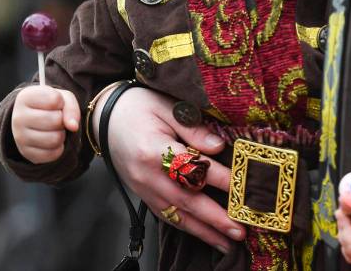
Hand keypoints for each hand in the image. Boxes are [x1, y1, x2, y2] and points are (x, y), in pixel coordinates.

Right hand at [11, 85, 79, 163]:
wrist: (34, 118)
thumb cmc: (50, 105)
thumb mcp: (62, 98)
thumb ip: (70, 107)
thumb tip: (73, 126)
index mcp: (25, 97)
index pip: (55, 99)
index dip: (61, 102)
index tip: (54, 103)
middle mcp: (18, 117)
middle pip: (55, 121)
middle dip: (62, 120)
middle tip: (55, 118)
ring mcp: (20, 137)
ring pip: (55, 139)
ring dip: (61, 134)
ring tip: (54, 129)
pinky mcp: (26, 153)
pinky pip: (53, 154)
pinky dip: (58, 148)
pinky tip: (51, 140)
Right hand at [93, 86, 245, 253]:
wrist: (106, 117)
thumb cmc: (140, 106)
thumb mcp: (168, 106)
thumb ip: (193, 127)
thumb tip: (219, 146)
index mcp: (154, 149)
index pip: (193, 168)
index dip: (221, 179)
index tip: (244, 188)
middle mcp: (147, 175)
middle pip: (186, 200)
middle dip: (215, 219)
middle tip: (240, 230)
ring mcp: (143, 189)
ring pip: (177, 216)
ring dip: (204, 232)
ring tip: (229, 243)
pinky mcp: (143, 195)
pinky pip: (166, 216)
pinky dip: (188, 228)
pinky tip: (205, 235)